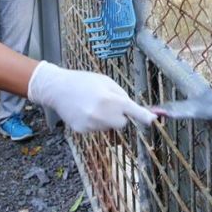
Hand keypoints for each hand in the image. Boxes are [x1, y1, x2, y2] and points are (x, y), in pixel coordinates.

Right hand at [27, 61, 156, 132]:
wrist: (57, 88)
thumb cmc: (83, 81)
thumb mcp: (105, 81)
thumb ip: (120, 94)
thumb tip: (132, 108)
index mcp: (108, 98)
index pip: (131, 110)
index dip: (144, 116)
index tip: (154, 120)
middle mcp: (100, 114)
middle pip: (123, 123)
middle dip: (120, 115)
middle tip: (108, 103)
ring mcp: (90, 124)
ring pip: (109, 127)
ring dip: (106, 119)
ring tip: (92, 104)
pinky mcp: (82, 130)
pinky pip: (97, 129)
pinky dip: (94, 122)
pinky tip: (84, 111)